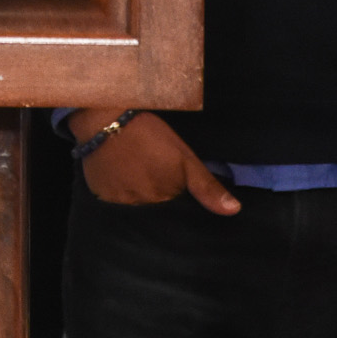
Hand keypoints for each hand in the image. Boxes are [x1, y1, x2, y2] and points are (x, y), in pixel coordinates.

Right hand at [70, 109, 239, 213]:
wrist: (105, 119)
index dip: (180, 209)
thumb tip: (234, 210)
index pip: (177, 218)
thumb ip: (206, 186)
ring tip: (139, 182)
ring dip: (141, 202)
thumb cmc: (150, 136)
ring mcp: (120, 206)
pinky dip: (123, 198)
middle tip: (157, 184)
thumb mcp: (184, 157)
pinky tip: (124, 182)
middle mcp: (142, 209)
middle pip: (157, 217)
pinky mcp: (102, 198)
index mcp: (164, 200)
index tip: (179, 198)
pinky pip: (117, 207)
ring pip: (138, 213)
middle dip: (161, 207)